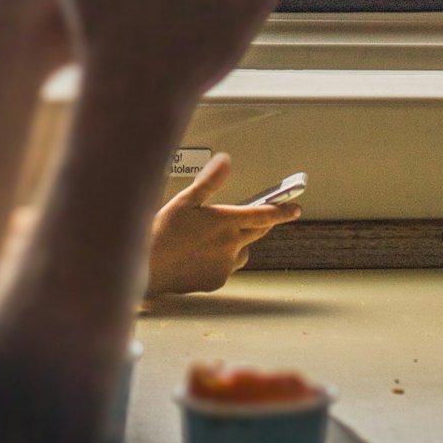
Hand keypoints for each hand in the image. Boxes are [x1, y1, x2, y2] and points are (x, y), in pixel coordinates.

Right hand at [145, 151, 302, 295]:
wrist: (146, 268)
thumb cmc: (162, 231)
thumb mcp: (184, 201)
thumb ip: (209, 182)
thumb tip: (226, 161)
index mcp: (226, 221)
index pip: (264, 214)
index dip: (282, 210)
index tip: (296, 209)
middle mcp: (231, 244)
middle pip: (259, 231)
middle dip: (262, 222)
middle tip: (258, 216)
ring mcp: (225, 265)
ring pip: (245, 250)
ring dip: (240, 242)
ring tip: (217, 237)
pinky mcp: (218, 280)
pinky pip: (229, 267)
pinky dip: (224, 259)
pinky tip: (203, 254)